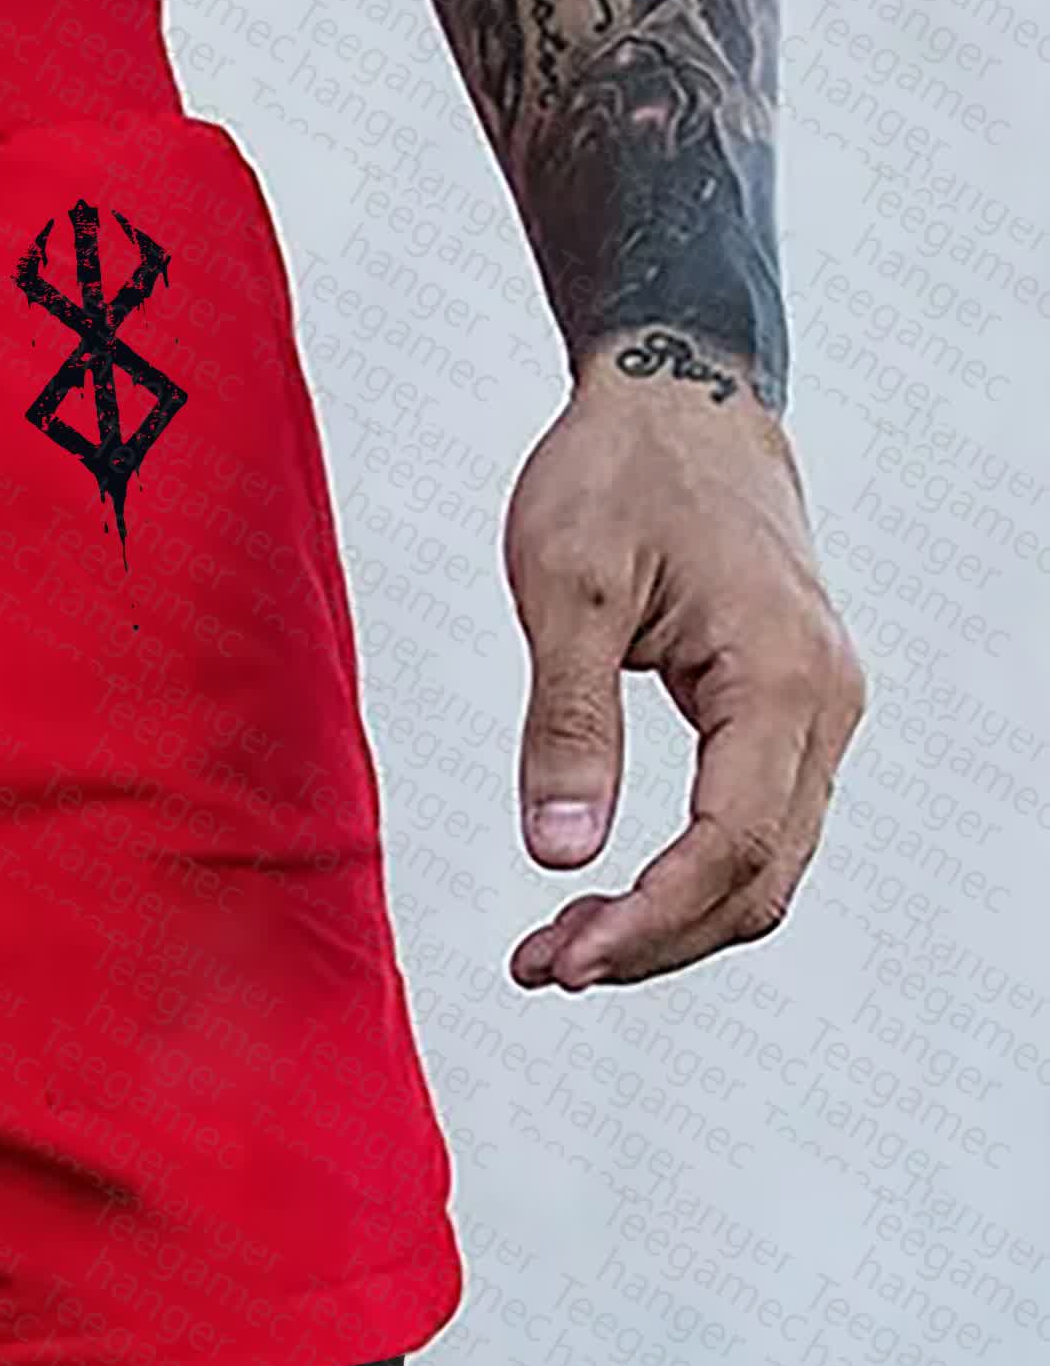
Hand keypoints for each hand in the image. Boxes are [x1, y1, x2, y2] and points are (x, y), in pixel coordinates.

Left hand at [500, 345, 864, 990]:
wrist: (679, 395)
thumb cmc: (618, 474)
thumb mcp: (566, 590)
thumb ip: (566, 727)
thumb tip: (560, 856)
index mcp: (781, 675)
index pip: (734, 845)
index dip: (650, 921)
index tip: (563, 962)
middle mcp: (824, 703)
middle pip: (761, 879)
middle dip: (653, 942)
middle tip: (541, 970)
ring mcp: (816, 709)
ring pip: (764, 867)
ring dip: (667, 924)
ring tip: (557, 952)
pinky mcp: (787, 711)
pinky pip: (754, 827)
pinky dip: (684, 882)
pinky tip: (604, 900)